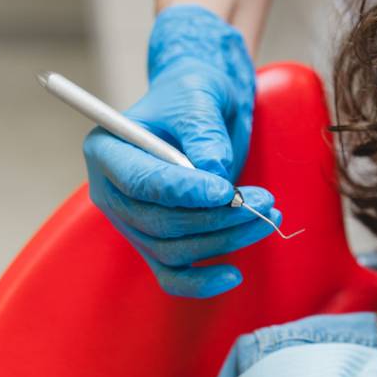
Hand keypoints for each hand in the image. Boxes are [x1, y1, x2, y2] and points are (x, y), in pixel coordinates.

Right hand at [81, 4, 272, 297]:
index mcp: (108, 151)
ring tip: (268, 214)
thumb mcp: (200, 99)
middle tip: (263, 201)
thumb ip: (203, 132)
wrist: (205, 108)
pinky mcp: (158, 240)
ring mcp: (134, 220)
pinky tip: (233, 276)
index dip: (184, 191)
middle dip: (216, 218)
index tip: (227, 190)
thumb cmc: (194, 95)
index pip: (142, 182)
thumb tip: (214, 171)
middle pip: (159, 222)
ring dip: (225, 240)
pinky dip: (200, 282)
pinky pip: (172, 274)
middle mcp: (113, 191)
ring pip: (173, 249)